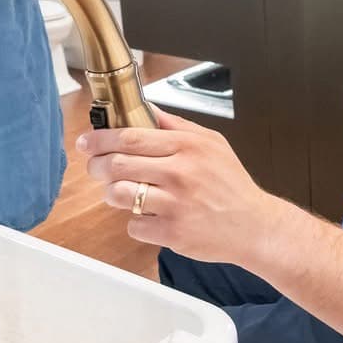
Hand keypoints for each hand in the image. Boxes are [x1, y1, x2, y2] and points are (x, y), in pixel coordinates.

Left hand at [78, 109, 290, 264]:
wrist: (255, 226)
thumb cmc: (232, 185)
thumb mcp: (212, 143)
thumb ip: (177, 126)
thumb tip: (146, 109)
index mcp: (187, 146)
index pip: (130, 136)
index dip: (100, 138)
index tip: (87, 141)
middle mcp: (179, 173)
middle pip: (117, 164)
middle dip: (97, 166)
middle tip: (96, 168)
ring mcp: (175, 204)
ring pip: (119, 194)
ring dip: (112, 193)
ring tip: (122, 192)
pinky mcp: (172, 232)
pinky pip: (134, 225)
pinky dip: (136, 222)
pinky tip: (151, 216)